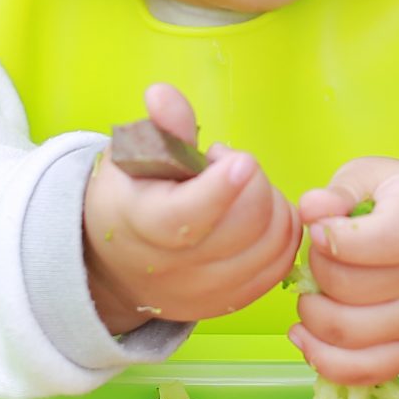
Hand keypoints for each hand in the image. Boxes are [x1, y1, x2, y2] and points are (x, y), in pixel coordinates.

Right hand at [82, 83, 299, 333]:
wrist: (116, 267)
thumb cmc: (131, 197)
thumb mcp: (134, 156)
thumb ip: (162, 127)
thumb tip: (162, 95)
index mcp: (142, 224)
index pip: (186, 218)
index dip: (220, 191)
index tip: (242, 160)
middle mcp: (174, 268)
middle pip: (244, 226)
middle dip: (252, 181)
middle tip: (227, 164)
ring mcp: (206, 291)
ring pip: (271, 244)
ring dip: (271, 203)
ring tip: (241, 190)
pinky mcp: (231, 303)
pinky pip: (281, 264)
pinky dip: (282, 232)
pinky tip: (260, 214)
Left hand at [289, 156, 398, 383]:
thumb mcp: (373, 178)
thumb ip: (340, 190)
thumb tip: (310, 211)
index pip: (382, 241)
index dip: (335, 240)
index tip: (318, 231)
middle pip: (351, 288)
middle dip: (316, 272)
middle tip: (318, 259)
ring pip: (348, 333)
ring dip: (311, 315)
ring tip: (312, 294)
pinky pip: (360, 372)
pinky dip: (321, 358)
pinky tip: (305, 334)